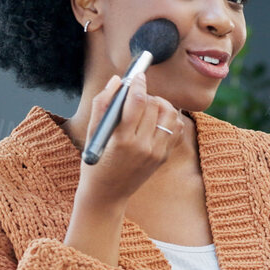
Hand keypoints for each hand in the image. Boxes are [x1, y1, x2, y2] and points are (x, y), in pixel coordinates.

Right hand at [72, 73, 183, 213]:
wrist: (106, 195)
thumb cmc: (95, 162)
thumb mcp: (93, 133)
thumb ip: (103, 104)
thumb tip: (116, 80)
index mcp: (123, 140)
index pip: (138, 102)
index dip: (138, 83)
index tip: (137, 74)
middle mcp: (144, 147)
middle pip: (156, 106)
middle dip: (147, 94)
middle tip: (136, 96)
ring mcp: (157, 153)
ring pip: (171, 115)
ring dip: (161, 105)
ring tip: (148, 106)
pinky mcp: (164, 157)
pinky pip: (176, 129)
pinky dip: (169, 118)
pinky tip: (155, 119)